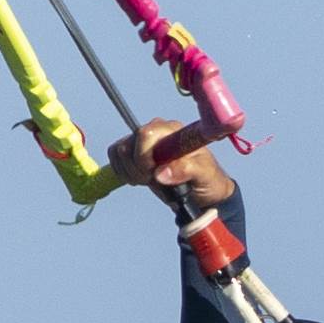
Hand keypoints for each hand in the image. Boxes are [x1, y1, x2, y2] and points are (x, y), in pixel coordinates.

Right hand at [108, 117, 236, 210]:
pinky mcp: (135, 152)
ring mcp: (144, 142)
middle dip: (137, 168)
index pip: (145, 134)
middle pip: (129, 144)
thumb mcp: (204, 175)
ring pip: (120, 151)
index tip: (154, 173)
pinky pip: (115, 155)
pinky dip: (122, 171)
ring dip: (130, 172)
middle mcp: (156, 132)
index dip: (144, 157)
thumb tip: (160, 173)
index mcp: (173, 131)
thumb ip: (185, 171)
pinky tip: (140, 179)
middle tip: (154, 180)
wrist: (204, 190)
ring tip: (149, 181)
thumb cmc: (208, 179)